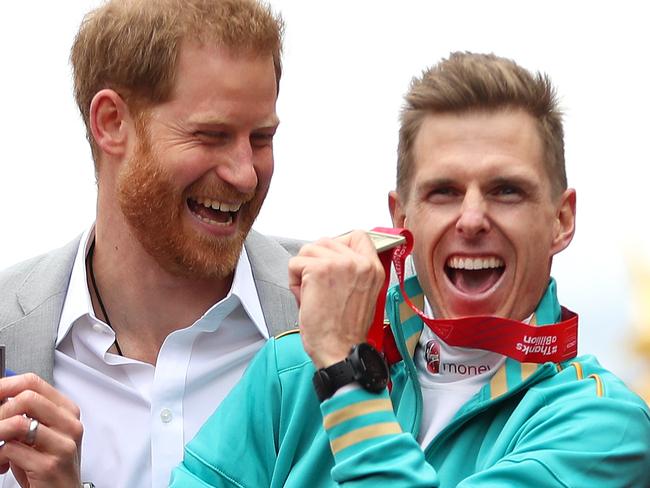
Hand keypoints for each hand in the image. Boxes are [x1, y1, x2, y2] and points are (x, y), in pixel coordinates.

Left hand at [0, 373, 81, 487]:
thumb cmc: (46, 466)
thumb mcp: (38, 436)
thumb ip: (25, 415)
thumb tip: (1, 398)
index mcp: (68, 411)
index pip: (35, 383)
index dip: (6, 385)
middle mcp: (70, 424)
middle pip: (27, 398)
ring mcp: (63, 444)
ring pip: (19, 423)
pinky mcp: (50, 464)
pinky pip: (13, 449)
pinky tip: (2, 463)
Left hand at [289, 230, 384, 367]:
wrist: (340, 351)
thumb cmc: (346, 330)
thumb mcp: (363, 294)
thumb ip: (354, 271)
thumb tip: (333, 256)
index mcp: (373, 268)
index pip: (359, 235)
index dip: (340, 244)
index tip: (332, 260)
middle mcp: (360, 262)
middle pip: (326, 241)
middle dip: (315, 261)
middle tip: (319, 287)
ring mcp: (340, 264)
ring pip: (308, 250)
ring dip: (303, 271)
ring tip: (312, 294)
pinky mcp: (319, 270)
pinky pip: (295, 264)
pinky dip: (293, 282)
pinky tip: (305, 298)